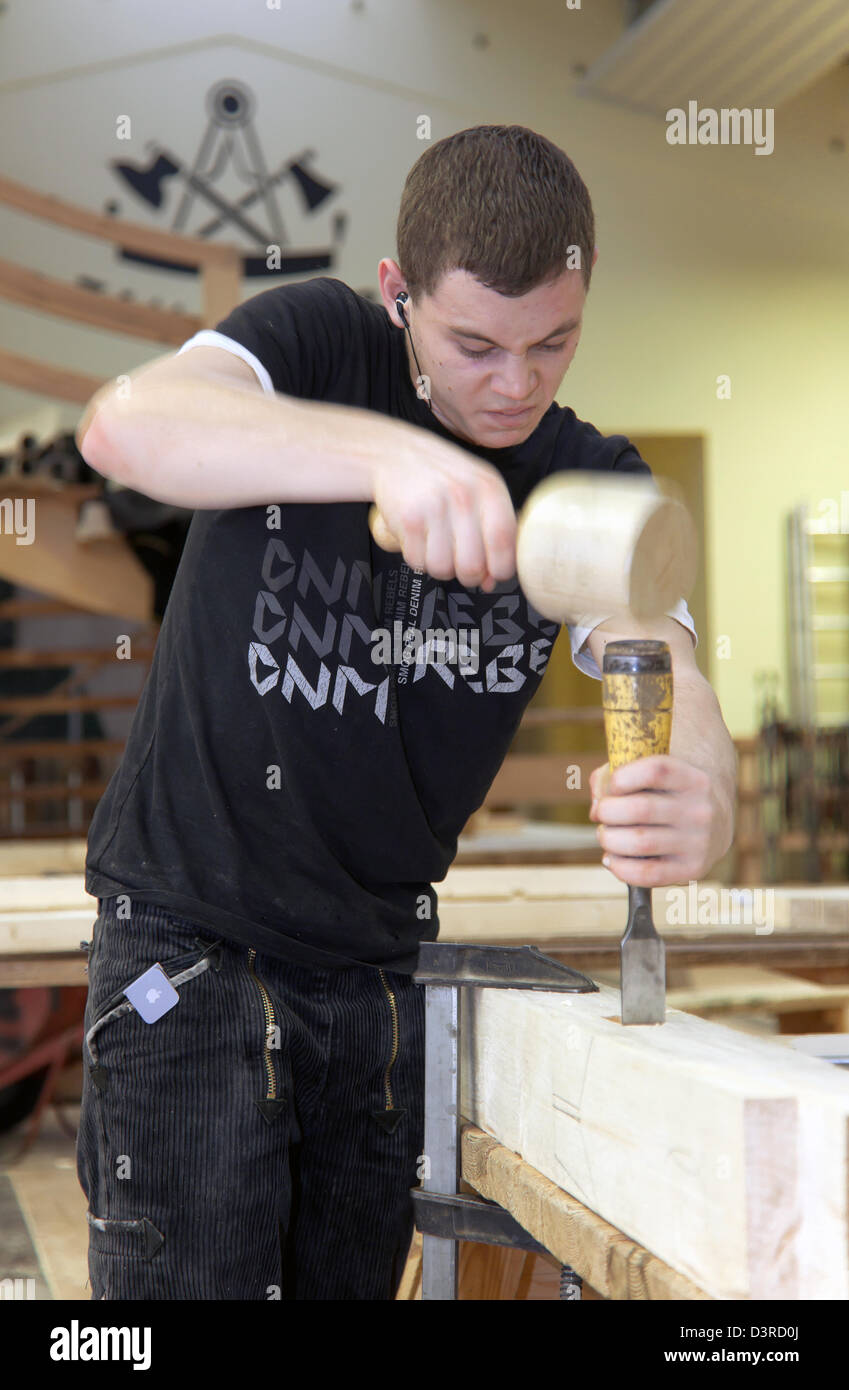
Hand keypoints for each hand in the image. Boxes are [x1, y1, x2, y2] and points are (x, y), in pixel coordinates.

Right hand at [370, 434, 516, 590]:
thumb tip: (491, 579)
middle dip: (468, 575)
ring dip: (440, 567)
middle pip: (472, 565)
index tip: (494, 571)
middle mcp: (464, 496)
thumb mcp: (478, 492)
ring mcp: (434, 507)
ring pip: (443, 568)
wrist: (396, 455)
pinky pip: (417, 561)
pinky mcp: (408, 519)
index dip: (501, 567)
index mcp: (489, 488)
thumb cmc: (443, 476)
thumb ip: (493, 533)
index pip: (504, 542)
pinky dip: (418, 558)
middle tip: (461, 563)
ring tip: (438, 547)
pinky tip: (419, 539)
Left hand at [588, 755, 732, 886]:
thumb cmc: (668, 794)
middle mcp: (700, 810)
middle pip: (640, 809)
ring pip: (639, 843)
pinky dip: (619, 867)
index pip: (654, 771)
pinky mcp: (693, 869)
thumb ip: (612, 778)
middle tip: (602, 814)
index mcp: (693, 778)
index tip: (613, 786)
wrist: (715, 821)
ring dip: (609, 840)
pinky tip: (612, 859)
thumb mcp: (650, 775)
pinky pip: (647, 874)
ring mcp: (699, 842)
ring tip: (606, 836)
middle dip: (607, 812)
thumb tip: (595, 809)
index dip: (621, 778)